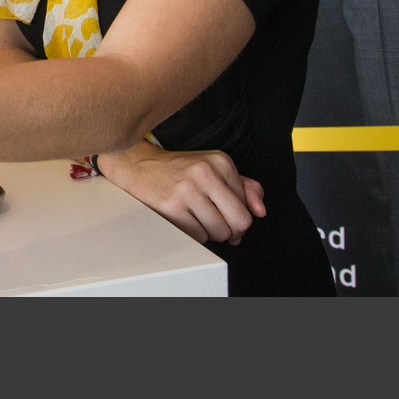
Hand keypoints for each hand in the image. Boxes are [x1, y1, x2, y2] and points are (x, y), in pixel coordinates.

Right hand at [95, 146, 264, 244]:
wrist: (138, 166)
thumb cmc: (179, 170)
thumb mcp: (214, 170)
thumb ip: (244, 187)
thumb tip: (260, 210)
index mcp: (220, 162)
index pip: (248, 206)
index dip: (237, 216)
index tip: (223, 212)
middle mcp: (205, 173)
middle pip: (240, 222)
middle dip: (232, 231)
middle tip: (219, 225)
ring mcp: (187, 190)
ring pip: (219, 232)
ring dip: (211, 233)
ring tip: (197, 219)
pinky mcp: (172, 207)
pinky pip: (198, 236)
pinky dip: (195, 235)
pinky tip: (185, 220)